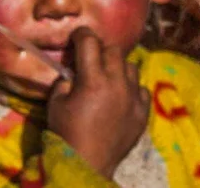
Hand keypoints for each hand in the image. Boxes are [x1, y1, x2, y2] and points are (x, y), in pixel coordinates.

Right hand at [45, 26, 150, 176]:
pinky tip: (121, 97)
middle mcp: (118, 83)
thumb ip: (64, 82)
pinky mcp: (143, 110)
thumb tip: (72, 72)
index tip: (78, 36)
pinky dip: (131, 89)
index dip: (82, 35)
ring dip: (118, 69)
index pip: (90, 43)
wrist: (87, 164)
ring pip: (131, 67)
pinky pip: (141, 89)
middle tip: (91, 59)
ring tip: (107, 79)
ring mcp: (134, 96)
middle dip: (101, 50)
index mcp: (93, 80)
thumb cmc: (66, 134)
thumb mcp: (56, 105)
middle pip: (114, 50)